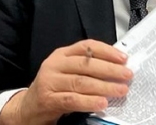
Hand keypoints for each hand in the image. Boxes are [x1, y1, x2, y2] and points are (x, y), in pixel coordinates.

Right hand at [0, 39, 131, 124]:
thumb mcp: (67, 72)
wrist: (28, 108)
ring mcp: (50, 81)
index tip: (124, 58)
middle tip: (127, 75)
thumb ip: (86, 68)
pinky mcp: (48, 99)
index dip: (106, 51)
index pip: (86, 46)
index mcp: (61, 54)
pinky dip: (89, 101)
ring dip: (104, 86)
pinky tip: (102, 103)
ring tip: (120, 90)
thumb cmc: (54, 88)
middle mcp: (54, 64)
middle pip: (86, 64)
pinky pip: (72, 99)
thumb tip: (117, 68)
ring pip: (81, 82)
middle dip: (110, 70)